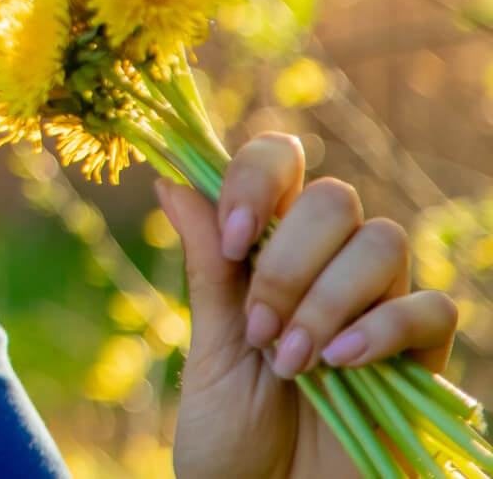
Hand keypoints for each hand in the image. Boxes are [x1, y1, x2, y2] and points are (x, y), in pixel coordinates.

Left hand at [155, 132, 459, 478]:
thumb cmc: (232, 438)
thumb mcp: (208, 351)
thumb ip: (206, 269)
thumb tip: (171, 179)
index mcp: (268, 250)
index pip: (281, 163)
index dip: (258, 179)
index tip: (231, 237)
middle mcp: (328, 266)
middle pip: (335, 198)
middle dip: (287, 261)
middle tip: (258, 329)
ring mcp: (379, 307)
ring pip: (383, 241)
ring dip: (326, 299)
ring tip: (290, 362)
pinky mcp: (422, 357)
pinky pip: (431, 306)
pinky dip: (382, 327)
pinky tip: (340, 365)